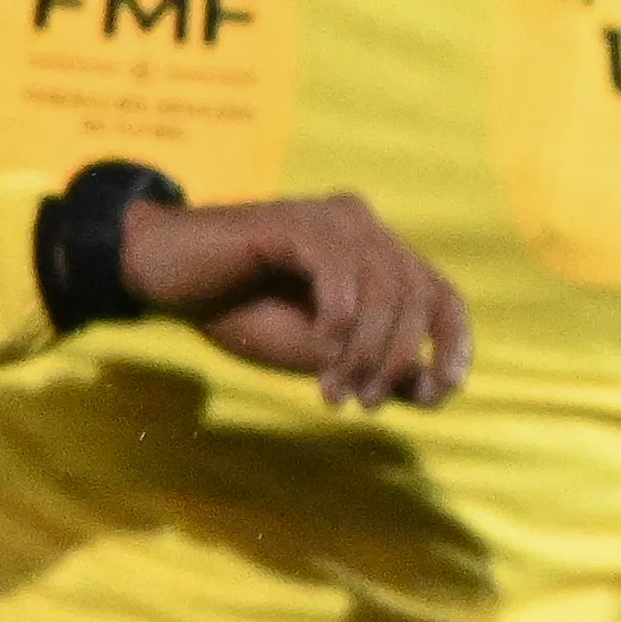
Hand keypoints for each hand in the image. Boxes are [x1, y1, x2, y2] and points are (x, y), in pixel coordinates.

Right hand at [118, 192, 472, 407]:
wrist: (166, 279)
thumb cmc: (243, 313)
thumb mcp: (319, 354)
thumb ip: (375, 367)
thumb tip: (435, 391)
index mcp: (377, 254)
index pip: (441, 292)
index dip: (454, 339)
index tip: (448, 386)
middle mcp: (364, 226)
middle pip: (417, 295)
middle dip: (398, 359)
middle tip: (366, 402)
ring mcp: (332, 218)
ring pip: (384, 288)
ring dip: (366, 351)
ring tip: (338, 391)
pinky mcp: (296, 219)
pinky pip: (340, 273)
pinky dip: (338, 323)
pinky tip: (321, 356)